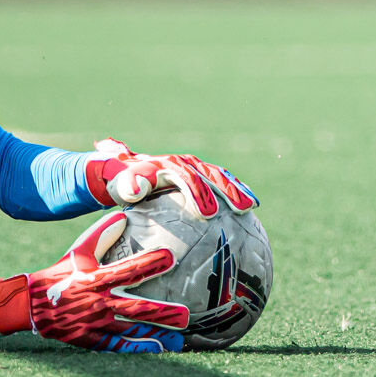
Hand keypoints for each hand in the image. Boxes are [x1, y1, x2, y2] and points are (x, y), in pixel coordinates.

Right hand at [0, 211, 187, 351]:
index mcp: (94, 278)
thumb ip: (100, 234)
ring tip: (179, 340)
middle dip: (162, 312)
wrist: (32, 304)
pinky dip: (138, 347)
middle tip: (186, 315)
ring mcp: (94, 323)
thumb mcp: (78, 251)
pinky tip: (157, 347)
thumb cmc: (60, 273)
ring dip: (155, 335)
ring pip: (130, 331)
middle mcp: (97, 302)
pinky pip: (118, 345)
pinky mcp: (91, 339)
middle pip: (134, 308)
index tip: (171, 257)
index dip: (149, 263)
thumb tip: (121, 215)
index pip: (127, 270)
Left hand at [85, 138, 257, 217]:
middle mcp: (181, 163)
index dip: (197, 191)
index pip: (182, 175)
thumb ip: (129, 184)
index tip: (208, 213)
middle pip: (205, 174)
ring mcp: (194, 168)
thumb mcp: (123, 185)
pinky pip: (223, 181)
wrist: (130, 172)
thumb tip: (134, 189)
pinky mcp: (203, 176)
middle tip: (238, 211)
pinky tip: (252, 206)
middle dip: (221, 190)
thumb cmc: (126, 184)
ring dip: (234, 190)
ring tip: (249, 207)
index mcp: (163, 165)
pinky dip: (238, 190)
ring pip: (218, 176)